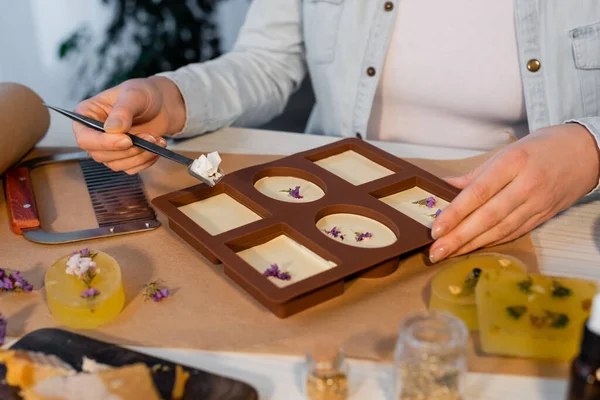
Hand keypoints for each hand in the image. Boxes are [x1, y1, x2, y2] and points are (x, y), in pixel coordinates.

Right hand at [73, 76, 185, 173]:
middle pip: (100, 155)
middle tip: (150, 137)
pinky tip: (157, 146)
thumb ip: (122, 111)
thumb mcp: (134, 95)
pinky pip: (131, 169)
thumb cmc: (144, 94)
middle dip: (128, 150)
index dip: (103, 143)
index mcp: (87, 115)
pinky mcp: (123, 157)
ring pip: (116, 165)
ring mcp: (108, 148)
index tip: (127, 140)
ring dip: (140, 155)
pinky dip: (146, 160)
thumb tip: (112, 129)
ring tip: (157, 139)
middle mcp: (93, 134)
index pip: (84, 138)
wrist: (162, 104)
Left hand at [429, 123, 599, 262]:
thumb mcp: (505, 153)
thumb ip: (474, 175)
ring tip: (448, 253)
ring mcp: (537, 204)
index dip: (455, 213)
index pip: (478, 193)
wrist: (586, 152)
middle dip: (459, 237)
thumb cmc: (540, 148)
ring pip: (500, 229)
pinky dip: (491, 242)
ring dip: (471, 245)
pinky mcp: (543, 216)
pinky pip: (514, 232)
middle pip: (487, 217)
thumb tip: (444, 188)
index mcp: (512, 164)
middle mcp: (526, 186)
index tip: (436, 229)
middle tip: (436, 251)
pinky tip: (472, 248)